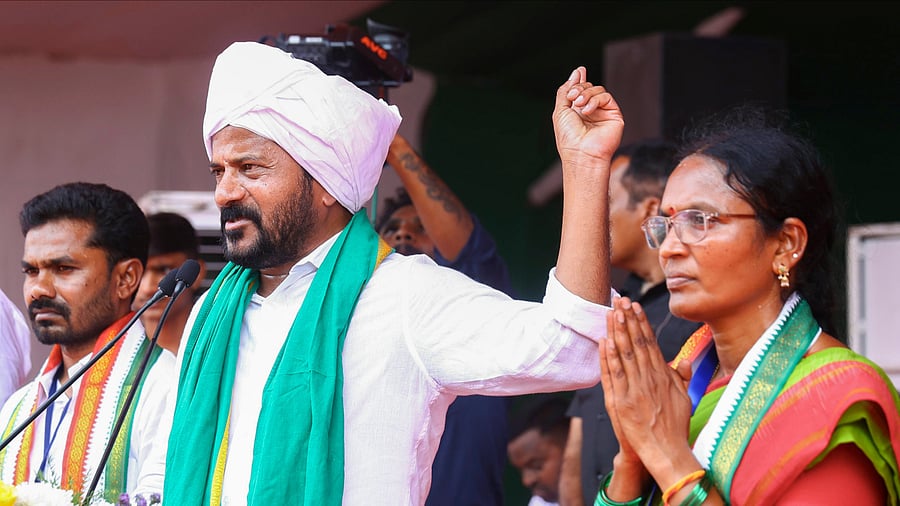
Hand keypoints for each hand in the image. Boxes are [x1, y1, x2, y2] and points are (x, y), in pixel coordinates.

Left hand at [552, 67, 623, 169]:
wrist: (581, 153)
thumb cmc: (569, 138)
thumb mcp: (560, 111)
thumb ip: (565, 90)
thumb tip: (577, 72)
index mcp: (577, 111)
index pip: (580, 90)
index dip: (579, 80)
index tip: (579, 71)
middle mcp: (590, 111)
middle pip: (588, 86)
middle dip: (579, 88)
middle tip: (573, 98)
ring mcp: (602, 113)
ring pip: (598, 89)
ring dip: (586, 94)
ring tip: (579, 105)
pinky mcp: (614, 115)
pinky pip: (606, 97)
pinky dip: (596, 100)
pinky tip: (588, 110)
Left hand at [601, 297, 693, 470]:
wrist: (667, 450)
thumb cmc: (675, 426)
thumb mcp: (684, 398)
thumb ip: (681, 377)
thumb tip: (681, 361)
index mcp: (664, 376)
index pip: (650, 343)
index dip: (641, 323)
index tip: (635, 307)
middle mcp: (650, 378)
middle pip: (637, 343)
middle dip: (629, 320)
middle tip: (621, 300)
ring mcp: (636, 389)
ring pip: (625, 354)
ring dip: (618, 331)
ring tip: (613, 312)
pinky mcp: (623, 401)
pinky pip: (615, 374)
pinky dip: (609, 357)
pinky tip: (605, 340)